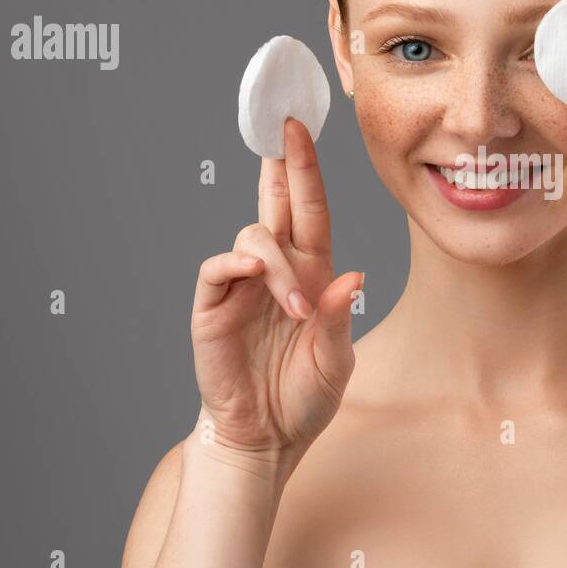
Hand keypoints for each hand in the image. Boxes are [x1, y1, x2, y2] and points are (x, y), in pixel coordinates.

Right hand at [188, 116, 362, 465]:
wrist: (266, 439)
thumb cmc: (304, 399)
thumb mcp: (337, 361)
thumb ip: (340, 319)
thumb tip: (353, 275)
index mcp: (312, 275)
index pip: (310, 211)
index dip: (306, 170)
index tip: (301, 129)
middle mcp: (277, 272)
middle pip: (277, 204)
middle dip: (281, 164)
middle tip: (283, 128)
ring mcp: (242, 287)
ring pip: (253, 237)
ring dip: (279, 265)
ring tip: (295, 310)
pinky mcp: (213, 307)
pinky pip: (217, 269)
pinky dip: (237, 265)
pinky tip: (255, 275)